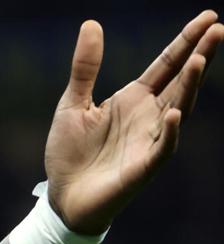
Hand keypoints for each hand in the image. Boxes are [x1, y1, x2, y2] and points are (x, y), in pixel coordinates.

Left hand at [46, 12, 221, 233]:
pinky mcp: (143, 167)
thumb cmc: (69, 153)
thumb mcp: (72, 104)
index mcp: (134, 98)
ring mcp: (150, 140)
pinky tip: (174, 113)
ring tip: (200, 60)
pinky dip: (170, 131)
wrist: (62, 198)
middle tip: (218, 29)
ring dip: (189, 86)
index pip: (167, 64)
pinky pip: (162, 147)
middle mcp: (149, 115)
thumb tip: (91, 24)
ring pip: (178, 108)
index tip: (209, 17)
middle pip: (181, 80)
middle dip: (200, 55)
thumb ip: (85, 68)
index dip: (186, 41)